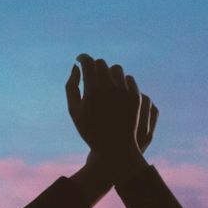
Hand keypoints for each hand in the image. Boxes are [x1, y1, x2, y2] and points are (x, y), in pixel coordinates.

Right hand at [66, 54, 157, 171]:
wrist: (115, 148)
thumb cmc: (90, 130)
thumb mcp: (74, 110)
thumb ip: (71, 86)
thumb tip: (76, 66)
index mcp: (92, 91)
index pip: (88, 62)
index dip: (82, 58)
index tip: (80, 60)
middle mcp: (110, 88)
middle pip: (102, 63)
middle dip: (94, 66)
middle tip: (90, 74)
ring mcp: (125, 92)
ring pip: (117, 69)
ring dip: (109, 73)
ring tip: (104, 82)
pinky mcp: (136, 96)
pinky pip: (129, 79)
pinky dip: (121, 82)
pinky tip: (116, 89)